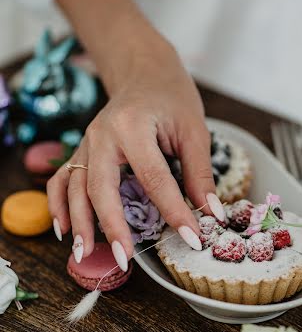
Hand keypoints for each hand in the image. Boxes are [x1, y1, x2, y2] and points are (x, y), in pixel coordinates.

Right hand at [47, 35, 221, 269]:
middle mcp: (102, 134)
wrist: (144, 72)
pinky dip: (59, 205)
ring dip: (79, 223)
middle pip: (101, 187)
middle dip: (112, 226)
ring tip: (84, 255)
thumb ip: (199, 174)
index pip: (155, 178)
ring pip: (74, 187)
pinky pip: (62, 179)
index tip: (191, 238)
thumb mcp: (193, 130)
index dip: (174, 212)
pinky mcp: (81, 150)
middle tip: (124, 259)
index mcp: (133, 125)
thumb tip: (211, 213)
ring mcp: (86, 142)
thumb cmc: (171, 97)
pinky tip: (65, 230)